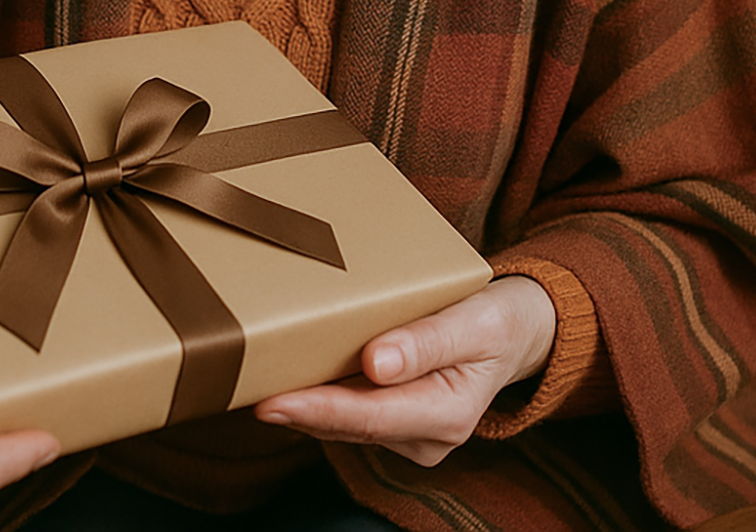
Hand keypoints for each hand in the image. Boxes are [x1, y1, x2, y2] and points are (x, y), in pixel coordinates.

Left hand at [255, 276, 556, 465]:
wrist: (515, 330)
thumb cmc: (495, 320)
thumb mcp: (473, 321)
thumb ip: (428, 341)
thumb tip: (377, 364)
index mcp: (449, 414)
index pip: (370, 416)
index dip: (318, 410)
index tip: (271, 401)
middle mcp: (427, 435)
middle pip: (349, 423)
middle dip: (297, 408)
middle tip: (240, 387)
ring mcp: (411, 431)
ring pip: (345, 419)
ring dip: (304, 402)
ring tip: (252, 378)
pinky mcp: (397, 418)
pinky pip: (351, 409)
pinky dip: (320, 393)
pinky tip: (287, 374)